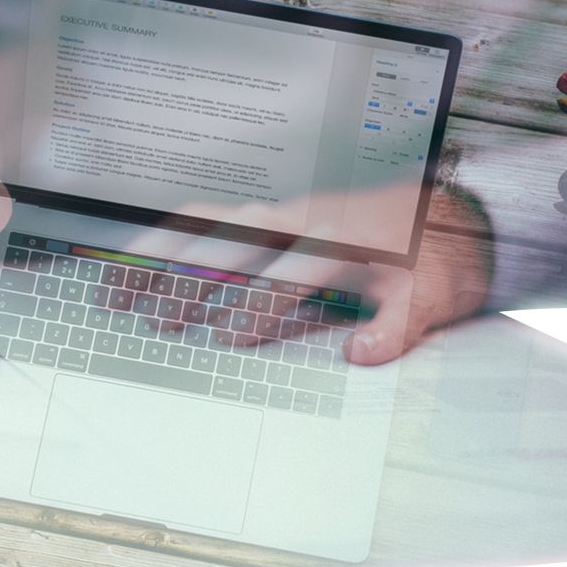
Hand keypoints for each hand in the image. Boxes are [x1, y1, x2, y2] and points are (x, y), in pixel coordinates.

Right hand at [129, 186, 490, 364]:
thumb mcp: (430, 296)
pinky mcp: (270, 215)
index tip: (229, 341)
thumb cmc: (434, 258)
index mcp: (338, 238)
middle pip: (227, 240)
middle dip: (183, 277)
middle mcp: (300, 218)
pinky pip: (210, 221)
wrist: (446, 211)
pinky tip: (144, 264)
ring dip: (161, 255)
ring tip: (119, 290)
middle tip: (145, 316)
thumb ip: (395, 326)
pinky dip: (171, 239)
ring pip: (205, 225)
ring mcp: (280, 212)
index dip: (257, 308)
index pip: (286, 274)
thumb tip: (359, 355)